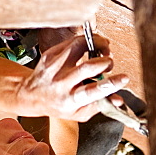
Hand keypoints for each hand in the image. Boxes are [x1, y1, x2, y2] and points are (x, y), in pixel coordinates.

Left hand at [13, 34, 128, 120]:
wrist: (30, 94)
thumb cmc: (58, 105)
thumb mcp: (79, 113)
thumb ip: (99, 106)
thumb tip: (118, 100)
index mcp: (70, 100)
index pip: (93, 91)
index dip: (111, 84)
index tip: (124, 78)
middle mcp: (61, 82)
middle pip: (87, 67)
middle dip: (105, 63)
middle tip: (110, 64)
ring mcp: (54, 66)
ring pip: (78, 46)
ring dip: (97, 45)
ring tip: (104, 50)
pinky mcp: (51, 53)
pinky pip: (72, 41)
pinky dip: (87, 41)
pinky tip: (93, 46)